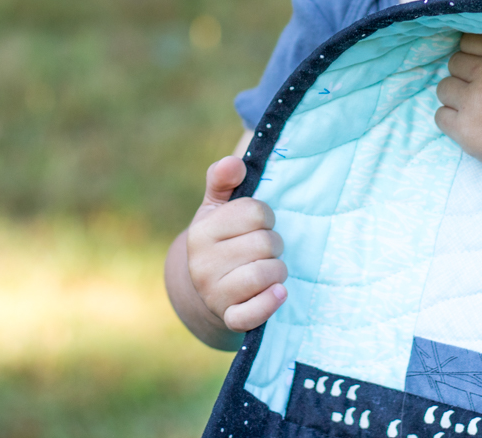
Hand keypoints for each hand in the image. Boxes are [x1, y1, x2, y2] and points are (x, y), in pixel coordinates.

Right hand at [186, 156, 288, 332]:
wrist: (209, 291)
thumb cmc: (222, 241)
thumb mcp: (217, 208)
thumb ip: (223, 180)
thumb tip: (233, 163)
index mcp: (202, 231)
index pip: (255, 212)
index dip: (266, 216)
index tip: (258, 224)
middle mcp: (202, 263)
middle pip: (265, 243)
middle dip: (275, 244)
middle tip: (266, 250)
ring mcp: (214, 294)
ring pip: (265, 274)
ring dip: (278, 271)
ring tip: (270, 269)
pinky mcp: (228, 318)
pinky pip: (253, 313)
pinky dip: (270, 303)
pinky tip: (279, 293)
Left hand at [434, 33, 481, 192]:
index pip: (469, 41)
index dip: (477, 56)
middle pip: (454, 63)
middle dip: (467, 77)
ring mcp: (476, 102)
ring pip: (444, 88)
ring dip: (458, 99)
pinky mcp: (466, 131)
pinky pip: (440, 116)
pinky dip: (453, 123)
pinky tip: (476, 128)